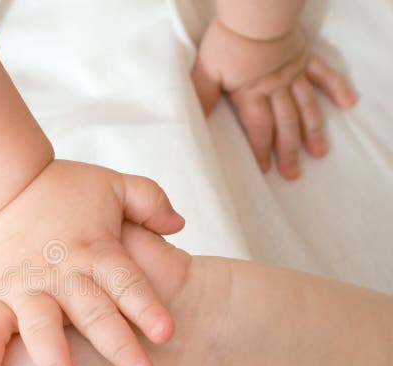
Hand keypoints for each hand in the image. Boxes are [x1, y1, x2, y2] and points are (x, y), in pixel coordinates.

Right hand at [0, 160, 184, 365]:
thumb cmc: (57, 187)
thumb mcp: (111, 184)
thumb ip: (149, 201)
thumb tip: (179, 224)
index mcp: (95, 251)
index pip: (127, 282)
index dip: (147, 306)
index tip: (167, 332)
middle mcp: (62, 275)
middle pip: (94, 314)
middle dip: (119, 345)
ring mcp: (26, 289)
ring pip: (42, 330)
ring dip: (58, 365)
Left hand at [191, 17, 357, 178]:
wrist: (253, 14)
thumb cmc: (227, 41)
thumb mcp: (206, 71)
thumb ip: (203, 97)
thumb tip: (193, 123)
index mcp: (252, 94)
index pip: (259, 129)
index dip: (262, 150)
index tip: (266, 169)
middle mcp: (276, 89)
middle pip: (285, 124)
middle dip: (288, 151)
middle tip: (293, 174)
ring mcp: (293, 74)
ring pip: (306, 107)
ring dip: (313, 130)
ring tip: (319, 152)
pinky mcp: (304, 57)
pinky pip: (325, 74)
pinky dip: (337, 88)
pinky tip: (348, 104)